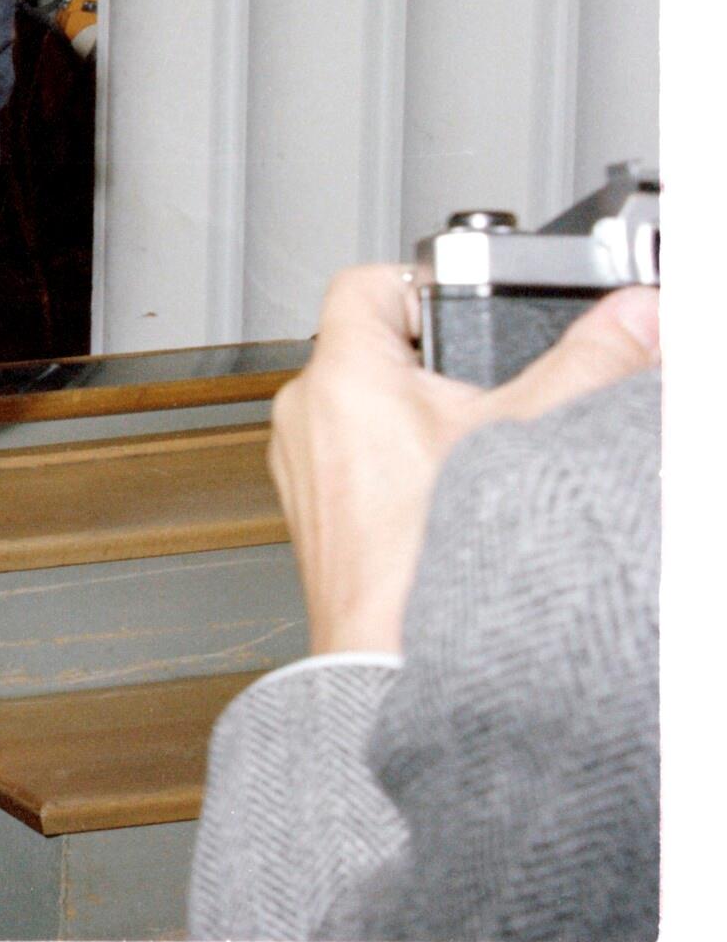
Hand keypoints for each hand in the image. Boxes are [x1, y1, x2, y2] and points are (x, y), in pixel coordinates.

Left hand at [270, 265, 658, 653]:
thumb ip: (590, 363)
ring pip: (365, 409)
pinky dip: (402, 463)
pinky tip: (450, 493)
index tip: (469, 299)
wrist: (396, 661)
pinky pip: (356, 461)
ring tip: (477, 442)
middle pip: (372, 346)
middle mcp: (306, 416)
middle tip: (493, 379)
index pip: (367, 283)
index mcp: (341, 377)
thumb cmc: (433, 561)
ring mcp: (305, 468)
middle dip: (438, 357)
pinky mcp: (316, 515)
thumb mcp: (529, 438)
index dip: (423, 279)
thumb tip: (636, 314)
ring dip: (422, 415)